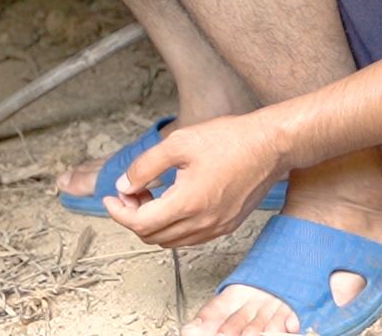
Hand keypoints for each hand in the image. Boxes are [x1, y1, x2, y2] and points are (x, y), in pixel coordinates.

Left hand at [103, 113, 283, 246]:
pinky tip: (171, 201)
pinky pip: (190, 237)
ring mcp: (217, 227)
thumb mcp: (178, 143)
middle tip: (129, 191)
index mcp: (188, 204)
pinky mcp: (227, 225)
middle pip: (153, 237)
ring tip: (148, 194)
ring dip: (152, 223)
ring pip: (171, 241)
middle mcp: (203, 223)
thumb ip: (145, 166)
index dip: (119, 213)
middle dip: (133, 217)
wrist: (271, 146)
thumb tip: (124, 185)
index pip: (140, 224)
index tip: (110, 198)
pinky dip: (172, 226)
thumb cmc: (230, 140)